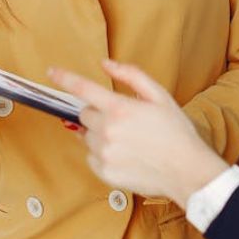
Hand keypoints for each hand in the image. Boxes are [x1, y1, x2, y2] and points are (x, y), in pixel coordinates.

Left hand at [49, 60, 229, 207]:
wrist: (186, 170)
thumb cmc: (176, 132)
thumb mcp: (159, 95)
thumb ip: (131, 75)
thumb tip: (105, 64)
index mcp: (120, 109)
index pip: (83, 89)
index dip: (64, 78)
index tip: (52, 72)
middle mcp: (107, 131)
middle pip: (84, 114)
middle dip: (98, 113)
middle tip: (123, 120)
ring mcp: (104, 154)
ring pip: (86, 136)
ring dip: (100, 134)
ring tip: (128, 140)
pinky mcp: (104, 173)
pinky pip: (91, 157)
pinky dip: (102, 154)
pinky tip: (125, 155)